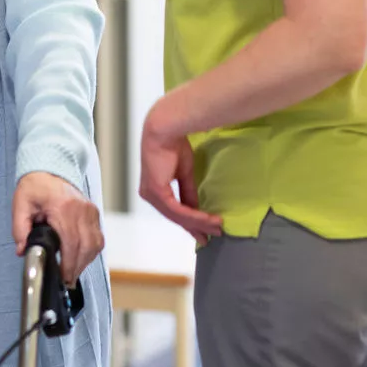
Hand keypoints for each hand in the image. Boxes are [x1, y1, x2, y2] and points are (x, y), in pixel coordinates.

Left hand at [11, 172, 103, 284]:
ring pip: (95, 245)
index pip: (71, 242)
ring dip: (85, 261)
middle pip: (86, 247)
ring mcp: (91, 211)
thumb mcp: (21, 204)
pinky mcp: (94, 213)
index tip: (63, 277)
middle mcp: (81, 209)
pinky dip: (90, 252)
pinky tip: (79, 258)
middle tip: (66, 280)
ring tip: (71, 271)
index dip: (68, 263)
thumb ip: (19, 229)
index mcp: (64, 207)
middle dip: (76, 267)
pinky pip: (98, 238)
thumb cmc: (35, 186)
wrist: (49, 168)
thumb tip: (22, 250)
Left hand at [139, 103, 222, 243]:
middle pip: (175, 217)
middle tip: (213, 236)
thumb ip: (188, 193)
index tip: (205, 232)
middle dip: (196, 227)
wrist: (166, 130)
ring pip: (178, 216)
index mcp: (154, 190)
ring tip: (217, 227)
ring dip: (199, 223)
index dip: (190, 223)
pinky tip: (208, 219)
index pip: (173, 211)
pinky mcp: (157, 192)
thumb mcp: (184, 174)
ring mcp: (151, 194)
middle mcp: (149, 195)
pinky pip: (178, 210)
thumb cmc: (174, 146)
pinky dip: (195, 216)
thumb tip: (197, 210)